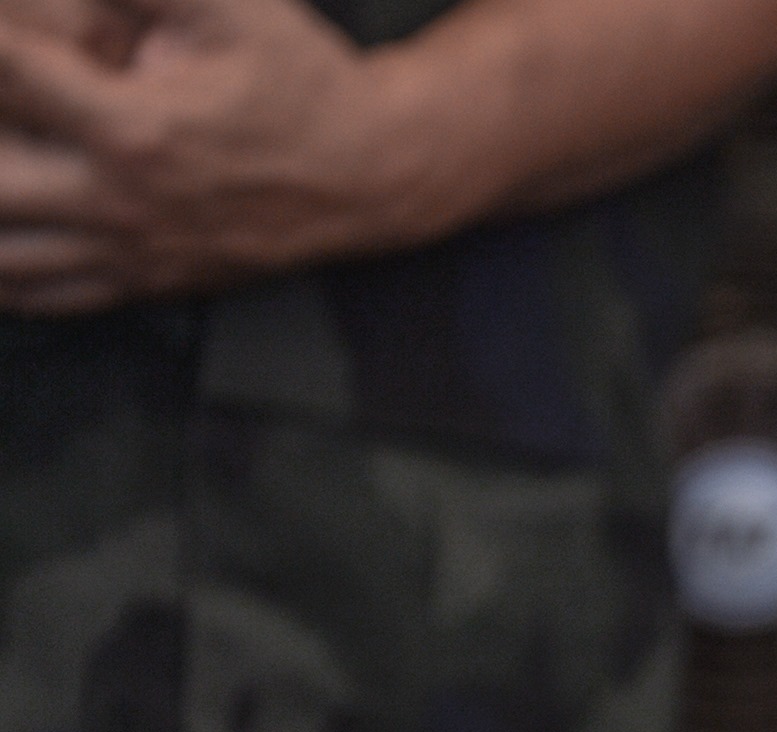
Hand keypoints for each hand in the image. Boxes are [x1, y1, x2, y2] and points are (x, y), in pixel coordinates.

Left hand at [0, 0, 425, 313]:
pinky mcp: (148, 281)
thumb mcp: (232, 7)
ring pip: (0, 253)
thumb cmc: (304, 85)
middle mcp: (121, 202)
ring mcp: (131, 252)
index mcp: (133, 128)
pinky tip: (1, 227)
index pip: (4, 73)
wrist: (375, 173)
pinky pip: (40, 294)